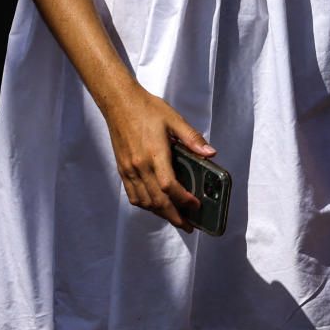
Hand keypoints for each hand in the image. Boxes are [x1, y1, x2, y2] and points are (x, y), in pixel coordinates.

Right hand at [102, 89, 216, 230]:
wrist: (119, 103)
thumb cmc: (147, 109)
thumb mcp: (174, 119)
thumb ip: (192, 138)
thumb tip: (210, 153)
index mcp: (154, 154)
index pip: (169, 186)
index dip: (183, 200)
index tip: (196, 205)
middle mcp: (139, 166)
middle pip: (157, 201)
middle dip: (174, 216)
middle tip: (189, 225)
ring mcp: (129, 170)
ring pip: (144, 202)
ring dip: (160, 213)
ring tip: (175, 217)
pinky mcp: (122, 170)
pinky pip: (133, 195)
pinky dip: (145, 205)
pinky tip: (155, 205)